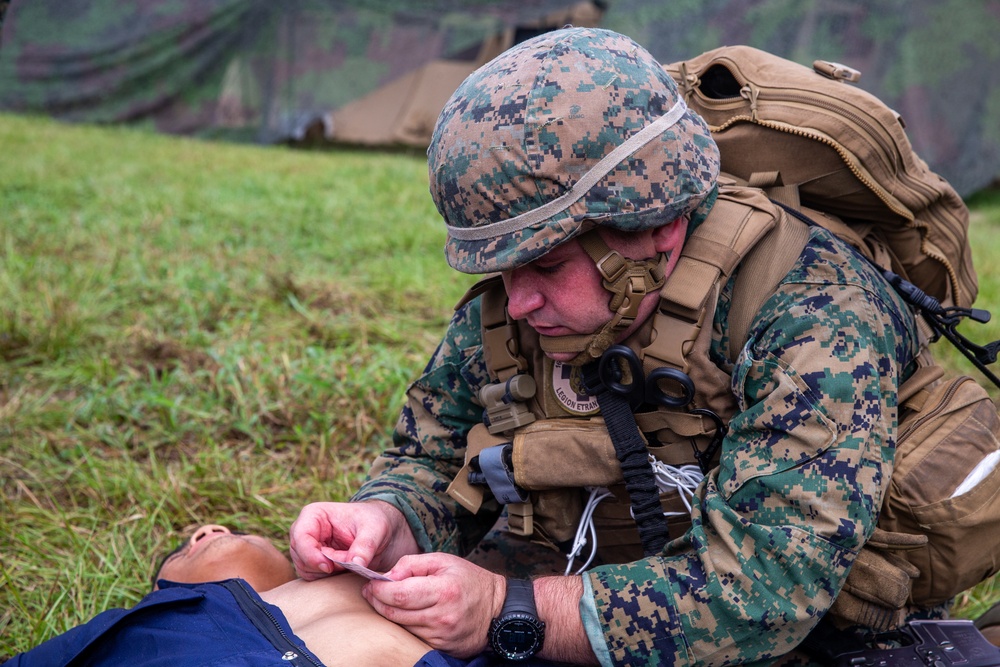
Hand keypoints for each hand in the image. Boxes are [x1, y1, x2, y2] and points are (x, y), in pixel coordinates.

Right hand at [289, 500, 418, 579]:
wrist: (382, 531)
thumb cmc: (374, 522)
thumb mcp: (374, 530)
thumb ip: (364, 546)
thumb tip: (355, 564)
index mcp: (314, 515)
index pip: (300, 537)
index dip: (311, 555)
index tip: (329, 567)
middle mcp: (306, 532)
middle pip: (300, 556)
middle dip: (322, 566)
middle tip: (346, 566)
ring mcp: (308, 548)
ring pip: (305, 569)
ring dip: (327, 574)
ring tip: (349, 565)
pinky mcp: (315, 562)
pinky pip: (313, 577)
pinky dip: (328, 579)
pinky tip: (345, 571)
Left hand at [362, 552, 505, 657]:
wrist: (497, 609)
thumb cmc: (469, 580)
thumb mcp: (444, 561)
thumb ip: (413, 564)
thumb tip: (387, 576)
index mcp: (443, 590)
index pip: (398, 594)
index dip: (378, 590)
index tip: (370, 584)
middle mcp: (441, 616)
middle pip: (395, 613)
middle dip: (377, 602)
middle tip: (371, 592)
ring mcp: (441, 635)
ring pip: (401, 626)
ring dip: (389, 614)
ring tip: (387, 601)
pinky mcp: (441, 646)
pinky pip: (413, 636)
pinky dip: (404, 624)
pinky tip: (405, 613)